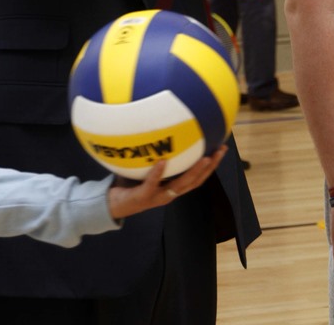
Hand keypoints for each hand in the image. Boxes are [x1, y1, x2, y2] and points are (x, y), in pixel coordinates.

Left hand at [106, 145, 225, 220]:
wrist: (112, 204)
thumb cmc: (130, 183)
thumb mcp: (146, 167)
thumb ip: (155, 153)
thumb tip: (161, 129)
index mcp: (172, 186)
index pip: (197, 177)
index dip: (211, 165)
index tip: (221, 149)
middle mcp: (169, 193)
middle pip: (195, 181)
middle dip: (210, 166)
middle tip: (220, 151)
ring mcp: (157, 196)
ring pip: (180, 185)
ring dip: (193, 171)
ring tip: (204, 158)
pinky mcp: (143, 197)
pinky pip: (151, 184)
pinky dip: (158, 173)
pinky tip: (163, 161)